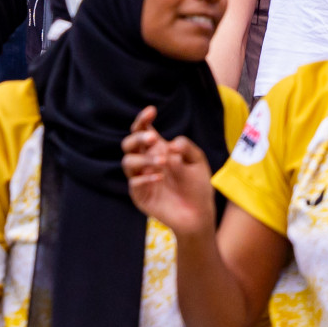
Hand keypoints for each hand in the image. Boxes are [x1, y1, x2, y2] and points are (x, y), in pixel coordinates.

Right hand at [121, 106, 216, 238]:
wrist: (199, 215)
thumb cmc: (197, 185)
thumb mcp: (198, 162)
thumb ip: (186, 148)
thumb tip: (170, 145)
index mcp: (157, 149)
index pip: (142, 130)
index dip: (143, 119)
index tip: (152, 111)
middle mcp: (145, 161)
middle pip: (129, 143)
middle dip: (138, 138)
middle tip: (152, 138)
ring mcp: (141, 178)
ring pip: (128, 162)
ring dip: (144, 159)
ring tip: (163, 162)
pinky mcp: (140, 195)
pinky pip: (134, 183)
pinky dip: (145, 178)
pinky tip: (160, 177)